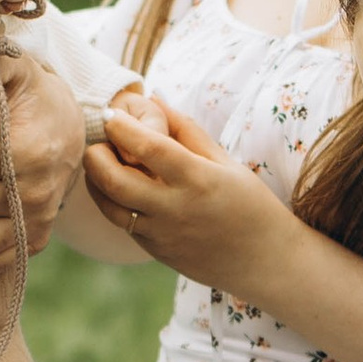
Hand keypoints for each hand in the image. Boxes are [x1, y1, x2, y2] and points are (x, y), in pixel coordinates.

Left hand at [82, 95, 292, 294]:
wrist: (266, 261)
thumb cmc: (250, 204)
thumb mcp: (225, 162)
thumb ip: (186, 130)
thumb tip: (154, 100)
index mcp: (198, 179)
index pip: (147, 147)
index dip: (121, 127)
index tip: (110, 113)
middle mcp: (176, 209)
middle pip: (115, 180)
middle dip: (96, 156)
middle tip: (96, 141)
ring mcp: (163, 235)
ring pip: (111, 207)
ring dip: (96, 182)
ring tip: (100, 163)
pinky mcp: (157, 252)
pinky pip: (125, 225)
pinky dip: (114, 203)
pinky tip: (118, 188)